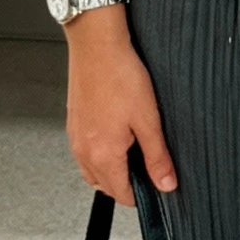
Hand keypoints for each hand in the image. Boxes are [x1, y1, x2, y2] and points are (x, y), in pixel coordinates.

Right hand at [65, 9, 177, 205]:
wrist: (96, 44)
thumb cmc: (119, 74)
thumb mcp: (149, 120)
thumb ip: (157, 157)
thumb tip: (166, 183)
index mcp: (103, 154)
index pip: (122, 194)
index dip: (142, 195)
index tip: (156, 185)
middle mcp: (83, 150)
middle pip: (105, 186)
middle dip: (127, 184)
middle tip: (148, 167)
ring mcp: (75, 137)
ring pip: (93, 171)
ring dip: (112, 171)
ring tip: (132, 151)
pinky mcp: (73, 123)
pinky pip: (85, 152)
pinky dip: (100, 154)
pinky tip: (115, 136)